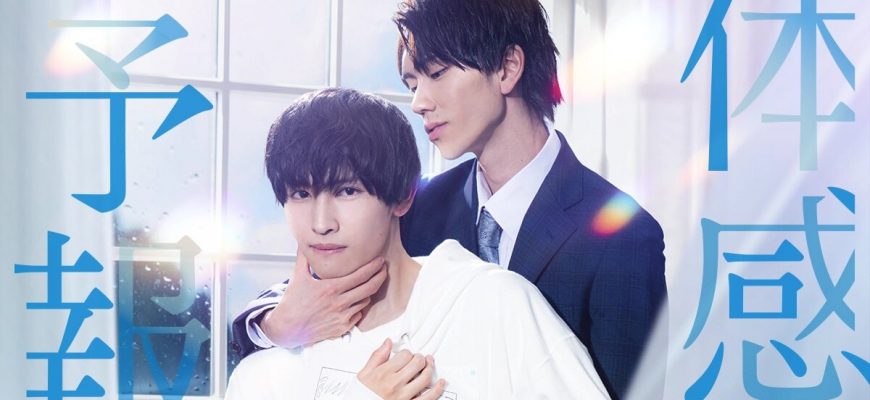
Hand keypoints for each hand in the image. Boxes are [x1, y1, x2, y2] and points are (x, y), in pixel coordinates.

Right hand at [262, 251, 386, 347]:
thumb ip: (304, 257)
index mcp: (331, 288)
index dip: (373, 267)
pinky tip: (355, 301)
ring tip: (368, 284)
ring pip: (365, 301)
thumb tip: (303, 241)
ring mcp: (342, 316)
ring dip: (369, 292)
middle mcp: (339, 303)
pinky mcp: (342, 328)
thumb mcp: (298, 276)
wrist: (288, 327)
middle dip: (380, 276)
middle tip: (384, 269)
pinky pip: (358, 315)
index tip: (380, 261)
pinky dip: (359, 307)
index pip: (360, 275)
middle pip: (369, 288)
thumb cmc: (293, 301)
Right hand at [358, 339, 445, 399]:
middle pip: (417, 363)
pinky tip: (440, 383)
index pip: (404, 355)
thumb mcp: (363, 374)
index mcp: (384, 374)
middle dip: (420, 358)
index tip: (406, 355)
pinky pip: (428, 398)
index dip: (407, 352)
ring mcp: (404, 396)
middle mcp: (395, 384)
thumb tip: (387, 342)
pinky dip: (437, 389)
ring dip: (430, 368)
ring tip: (429, 365)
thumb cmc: (362, 395)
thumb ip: (377, 357)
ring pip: (425, 377)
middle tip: (419, 358)